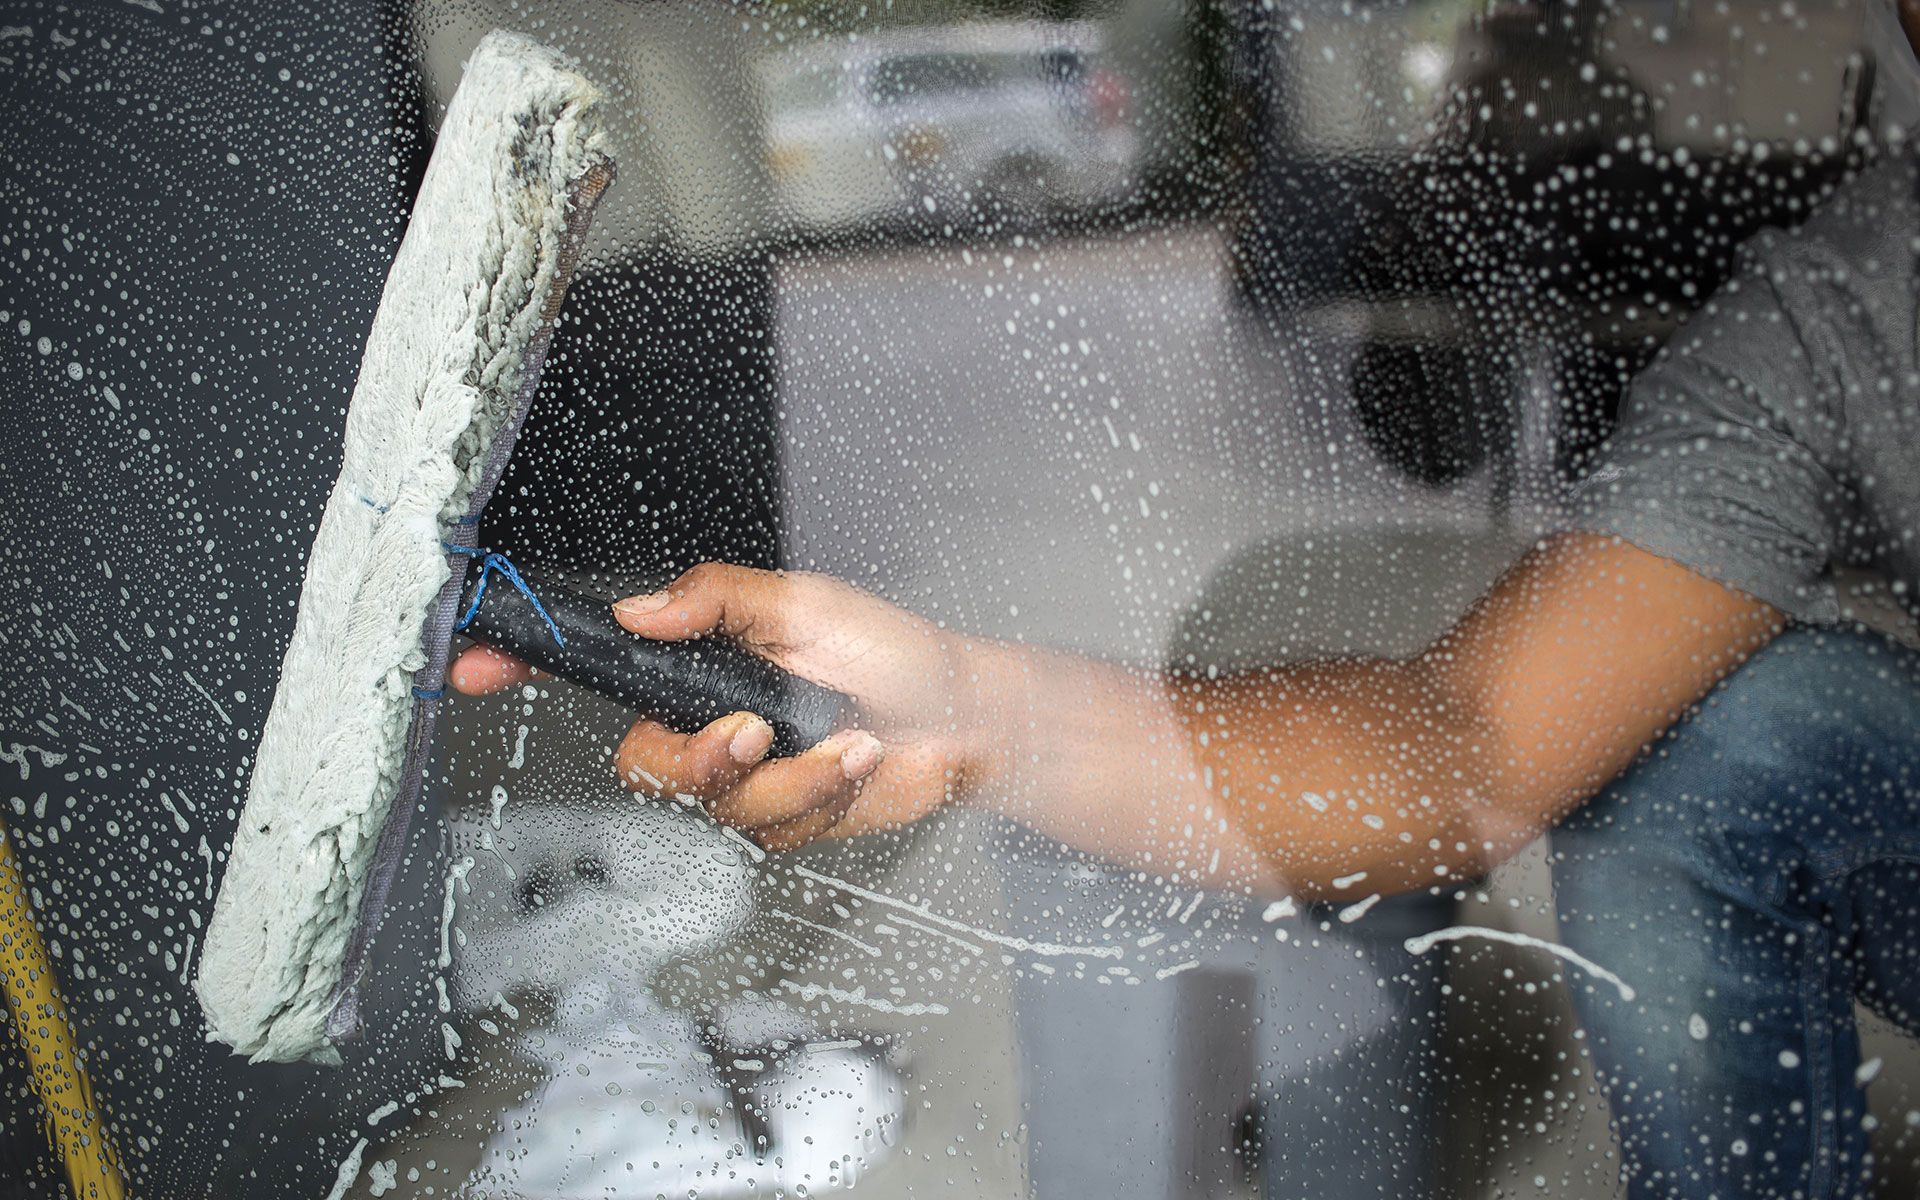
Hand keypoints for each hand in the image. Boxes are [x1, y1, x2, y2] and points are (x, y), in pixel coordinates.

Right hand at [449, 563, 992, 849]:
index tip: (473, 667)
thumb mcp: (803, 603)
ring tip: (854, 740)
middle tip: (758, 730)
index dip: (527, 667)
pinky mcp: (779, 820)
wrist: (963, 719)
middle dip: (700, 758)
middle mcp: (707, 720)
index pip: (598, 666)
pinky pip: (770, 827)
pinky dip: (823, 793)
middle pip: (643, 765)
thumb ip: (716, 599)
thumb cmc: (889, 650)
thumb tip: (636, 610)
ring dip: (794, 775)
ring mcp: (741, 777)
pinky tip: (863, 761)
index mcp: (700, 661)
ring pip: (716, 804)